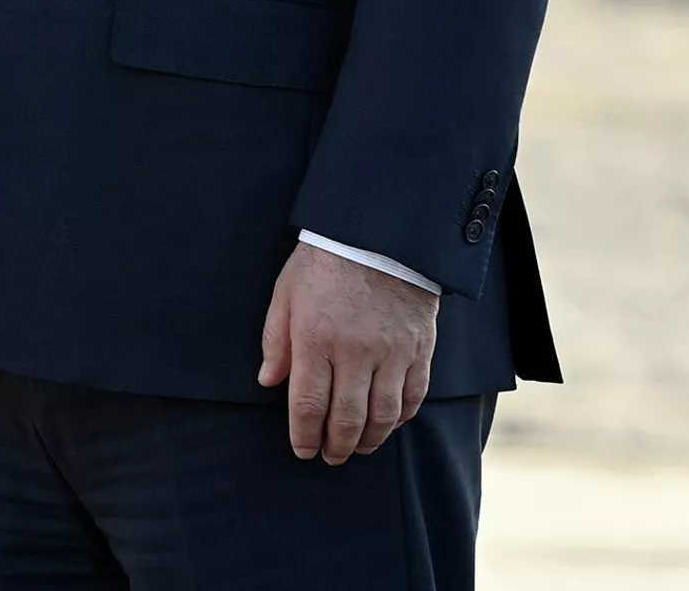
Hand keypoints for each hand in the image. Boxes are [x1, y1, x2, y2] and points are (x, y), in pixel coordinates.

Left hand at [258, 240, 437, 463]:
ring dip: (368, 440)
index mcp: (316, 337)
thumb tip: (268, 382)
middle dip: (336, 446)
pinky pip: (412, 397)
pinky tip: (388, 423)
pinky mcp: (419, 349)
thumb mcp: (287, 291)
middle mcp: (355, 351)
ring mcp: (391, 353)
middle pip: (346, 419)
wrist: (378, 232)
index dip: (304, 436)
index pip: (308, 405)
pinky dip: (400, 418)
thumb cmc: (325, 261)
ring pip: (382, 416)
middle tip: (330, 456)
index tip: (302, 450)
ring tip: (358, 447)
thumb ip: (276, 339)